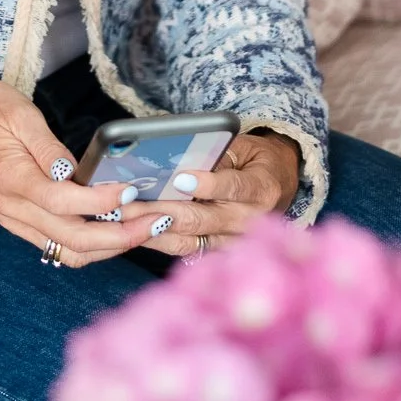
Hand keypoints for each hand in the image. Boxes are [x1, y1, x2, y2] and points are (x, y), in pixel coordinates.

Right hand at [0, 72, 166, 266]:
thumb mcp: (18, 113)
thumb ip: (48, 146)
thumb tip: (74, 171)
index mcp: (12, 179)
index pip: (63, 202)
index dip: (101, 201)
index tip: (132, 192)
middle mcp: (13, 208)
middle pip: (73, 239)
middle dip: (121, 236)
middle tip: (158, 222)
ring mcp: (14, 220)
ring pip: (68, 252)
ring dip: (110, 248)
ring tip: (146, 231)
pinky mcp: (18, 221)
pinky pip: (58, 246)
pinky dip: (91, 245)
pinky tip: (117, 231)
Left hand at [138, 129, 300, 260]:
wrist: (276, 189)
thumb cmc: (254, 162)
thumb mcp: (243, 147)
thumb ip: (217, 154)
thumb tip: (179, 160)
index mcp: (261, 189)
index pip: (233, 187)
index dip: (206, 184)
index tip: (179, 178)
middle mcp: (249, 221)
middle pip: (203, 219)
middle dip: (163, 210)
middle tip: (130, 202)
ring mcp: (233, 242)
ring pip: (190, 240)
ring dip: (154, 229)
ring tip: (124, 217)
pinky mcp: (219, 253)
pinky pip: (186, 251)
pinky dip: (160, 241)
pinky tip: (135, 230)